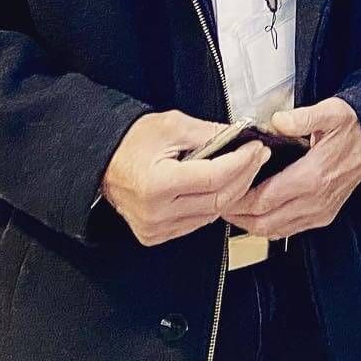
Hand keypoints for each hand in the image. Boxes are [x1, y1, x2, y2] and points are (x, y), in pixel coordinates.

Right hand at [102, 111, 268, 246]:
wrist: (103, 162)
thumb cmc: (130, 142)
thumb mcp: (171, 126)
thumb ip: (208, 133)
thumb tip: (240, 137)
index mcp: (156, 184)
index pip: (214, 177)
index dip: (242, 162)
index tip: (256, 148)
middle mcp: (156, 212)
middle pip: (218, 199)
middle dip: (244, 176)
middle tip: (258, 156)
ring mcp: (155, 228)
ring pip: (212, 214)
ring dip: (233, 192)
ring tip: (244, 169)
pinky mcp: (157, 235)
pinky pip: (198, 222)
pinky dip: (214, 205)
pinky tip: (222, 187)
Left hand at [222, 97, 360, 238]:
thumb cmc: (353, 127)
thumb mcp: (330, 112)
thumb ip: (302, 118)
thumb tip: (279, 121)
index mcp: (312, 178)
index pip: (263, 200)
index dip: (237, 198)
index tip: (221, 188)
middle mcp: (315, 201)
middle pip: (263, 222)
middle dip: (236, 214)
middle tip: (217, 199)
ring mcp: (319, 212)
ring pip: (272, 231)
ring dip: (248, 223)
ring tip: (231, 205)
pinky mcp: (322, 216)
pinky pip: (287, 230)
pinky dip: (266, 226)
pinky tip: (255, 212)